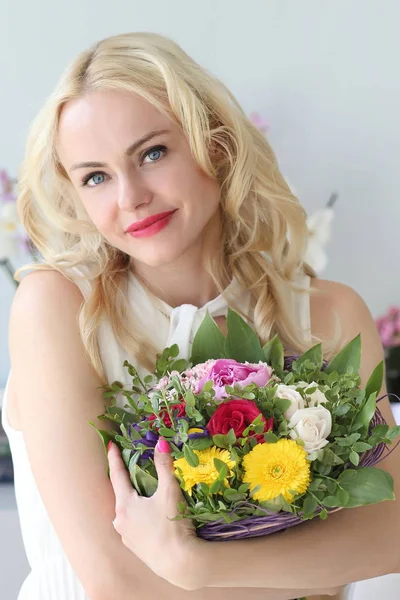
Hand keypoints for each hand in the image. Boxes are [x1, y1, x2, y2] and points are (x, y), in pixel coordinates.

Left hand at [108, 439, 205, 589]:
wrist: (179, 563)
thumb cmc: (172, 526)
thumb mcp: (169, 491)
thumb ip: (164, 465)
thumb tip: (161, 442)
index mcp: (125, 505)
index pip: (117, 475)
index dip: (115, 458)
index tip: (110, 444)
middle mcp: (120, 521)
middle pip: (121, 493)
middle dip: (126, 479)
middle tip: (130, 464)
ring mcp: (126, 536)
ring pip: (127, 510)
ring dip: (133, 499)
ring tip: (143, 490)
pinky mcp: (135, 547)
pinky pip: (133, 524)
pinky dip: (139, 514)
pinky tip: (150, 514)